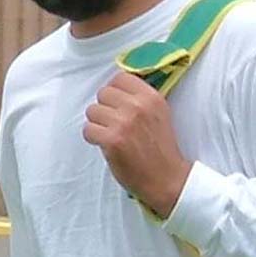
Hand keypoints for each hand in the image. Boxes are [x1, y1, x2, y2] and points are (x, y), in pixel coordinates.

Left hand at [83, 72, 191, 217]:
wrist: (167, 179)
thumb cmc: (161, 149)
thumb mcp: (160, 114)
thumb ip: (141, 98)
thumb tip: (115, 88)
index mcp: (151, 97)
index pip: (120, 77)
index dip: (115, 91)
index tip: (117, 104)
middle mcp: (138, 106)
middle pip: (103, 93)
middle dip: (105, 108)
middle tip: (114, 123)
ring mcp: (124, 122)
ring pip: (92, 111)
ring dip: (97, 123)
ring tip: (111, 134)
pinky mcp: (112, 140)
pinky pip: (88, 130)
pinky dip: (93, 138)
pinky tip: (106, 145)